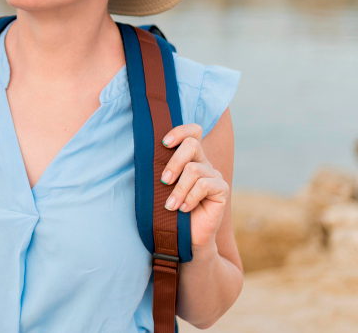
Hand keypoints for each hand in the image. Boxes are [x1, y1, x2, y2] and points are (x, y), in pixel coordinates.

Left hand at [159, 123, 228, 251]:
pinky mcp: (222, 189)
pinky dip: (190, 197)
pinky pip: (204, 185)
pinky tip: (185, 209)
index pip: (192, 132)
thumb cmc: (170, 210)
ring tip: (171, 205)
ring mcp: (214, 176)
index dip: (180, 131)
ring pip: (194, 169)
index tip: (164, 143)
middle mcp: (204, 163)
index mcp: (189, 158)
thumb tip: (145, 153)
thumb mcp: (162, 186)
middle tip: (163, 181)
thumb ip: (161, 169)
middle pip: (192, 144)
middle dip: (174, 162)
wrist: (185, 236)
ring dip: (178, 189)